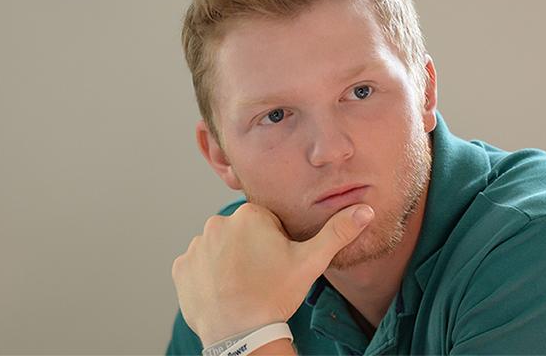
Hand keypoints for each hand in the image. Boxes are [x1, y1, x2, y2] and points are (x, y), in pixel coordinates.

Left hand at [171, 202, 373, 346]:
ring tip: (241, 286)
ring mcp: (196, 246)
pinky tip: (222, 292)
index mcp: (249, 215)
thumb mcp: (311, 262)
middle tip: (260, 277)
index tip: (276, 264)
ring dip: (227, 262)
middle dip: (249, 250)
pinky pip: (197, 266)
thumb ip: (337, 232)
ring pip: (218, 249)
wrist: (241, 334)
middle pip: (239, 234)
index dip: (274, 244)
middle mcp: (217, 223)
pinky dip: (207, 277)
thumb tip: (365, 211)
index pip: (264, 223)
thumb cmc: (276, 296)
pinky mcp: (181, 268)